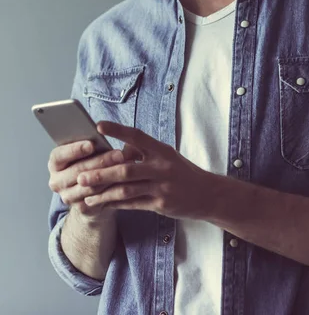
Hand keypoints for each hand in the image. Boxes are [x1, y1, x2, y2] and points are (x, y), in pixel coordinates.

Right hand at [48, 139, 141, 219]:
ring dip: (108, 175)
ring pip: (88, 185)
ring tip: (126, 166)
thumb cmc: (92, 163)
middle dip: (100, 161)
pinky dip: (111, 189)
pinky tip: (124, 181)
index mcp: (55, 162)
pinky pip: (97, 198)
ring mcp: (67, 196)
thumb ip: (92, 143)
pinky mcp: (81, 208)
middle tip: (119, 154)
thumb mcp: (89, 151)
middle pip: (77, 171)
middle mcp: (56, 181)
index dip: (75, 150)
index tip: (92, 144)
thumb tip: (104, 131)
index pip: (59, 155)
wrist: (92, 193)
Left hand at [77, 121, 213, 219]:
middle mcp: (161, 167)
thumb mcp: (166, 155)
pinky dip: (115, 204)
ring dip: (104, 192)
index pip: (137, 136)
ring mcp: (162, 186)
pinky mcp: (161, 204)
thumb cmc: (181, 171)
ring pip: (126, 190)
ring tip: (85, 194)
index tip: (98, 125)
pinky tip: (102, 204)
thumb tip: (119, 150)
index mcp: (161, 150)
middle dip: (101, 173)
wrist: (207, 193)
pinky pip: (133, 204)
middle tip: (80, 175)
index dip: (118, 130)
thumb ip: (144, 152)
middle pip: (126, 169)